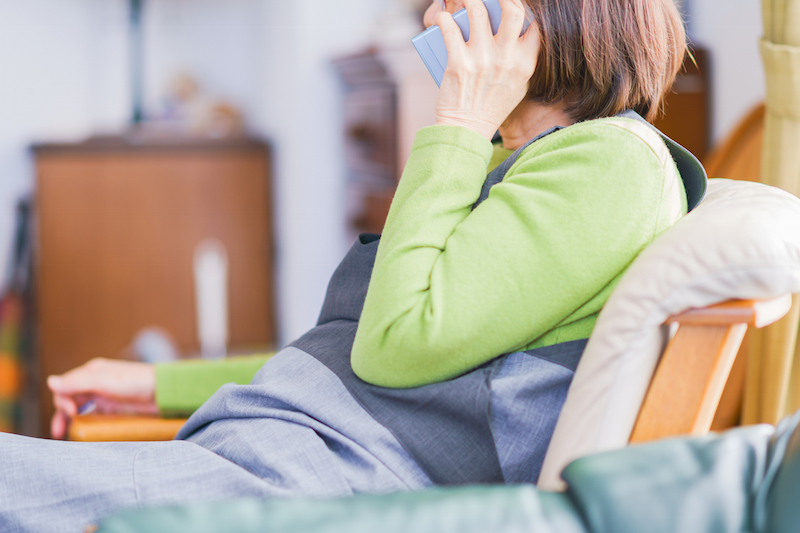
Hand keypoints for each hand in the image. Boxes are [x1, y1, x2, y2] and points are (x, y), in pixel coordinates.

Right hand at [47, 358, 156, 438]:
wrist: (163, 392)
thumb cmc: (136, 382)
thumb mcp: (104, 381)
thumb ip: (78, 382)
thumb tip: (50, 382)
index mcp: (91, 372)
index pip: (65, 387)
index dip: (62, 401)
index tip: (72, 412)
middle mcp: (95, 383)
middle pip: (70, 399)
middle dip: (62, 413)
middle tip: (62, 430)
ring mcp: (104, 396)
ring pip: (80, 409)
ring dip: (70, 420)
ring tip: (64, 434)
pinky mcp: (112, 408)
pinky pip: (93, 416)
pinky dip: (85, 423)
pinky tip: (83, 431)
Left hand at [434, 0, 539, 138]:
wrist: (467, 130)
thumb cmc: (490, 107)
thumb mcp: (518, 85)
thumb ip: (522, 59)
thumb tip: (516, 30)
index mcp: (526, 63)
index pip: (537, 24)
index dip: (525, 7)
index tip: (513, 4)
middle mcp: (507, 58)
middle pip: (513, 9)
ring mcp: (482, 59)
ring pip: (477, 10)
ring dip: (468, 0)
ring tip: (463, 2)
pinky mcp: (458, 63)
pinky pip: (449, 27)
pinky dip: (442, 18)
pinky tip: (440, 18)